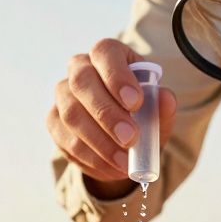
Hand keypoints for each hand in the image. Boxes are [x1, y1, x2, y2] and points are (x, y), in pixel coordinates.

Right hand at [47, 38, 176, 198]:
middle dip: (107, 114)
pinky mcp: (53, 122)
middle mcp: (80, 68)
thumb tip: (166, 98)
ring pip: (71, 114)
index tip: (136, 103)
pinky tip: (111, 168)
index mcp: (108, 55)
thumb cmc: (141, 115)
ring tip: (124, 162)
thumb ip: (162, 106)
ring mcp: (63, 95)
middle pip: (82, 82)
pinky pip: (65, 140)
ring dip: (99, 142)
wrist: (122, 138)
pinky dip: (91, 158)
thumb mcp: (157, 112)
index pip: (105, 53)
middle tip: (131, 138)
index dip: (117, 76)